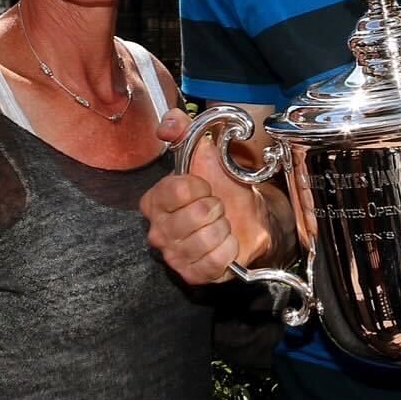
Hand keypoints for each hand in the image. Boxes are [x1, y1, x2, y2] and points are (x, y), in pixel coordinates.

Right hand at [140, 109, 271, 284]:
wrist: (247, 218)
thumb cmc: (223, 188)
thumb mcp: (205, 153)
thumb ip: (183, 129)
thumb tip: (167, 124)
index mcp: (153, 201)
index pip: (179, 189)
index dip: (201, 186)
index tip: (206, 186)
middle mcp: (157, 230)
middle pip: (196, 215)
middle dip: (216, 208)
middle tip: (216, 208)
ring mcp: (173, 255)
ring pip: (208, 239)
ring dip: (224, 230)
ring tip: (221, 226)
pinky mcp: (192, 275)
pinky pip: (216, 261)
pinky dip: (229, 250)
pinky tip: (226, 244)